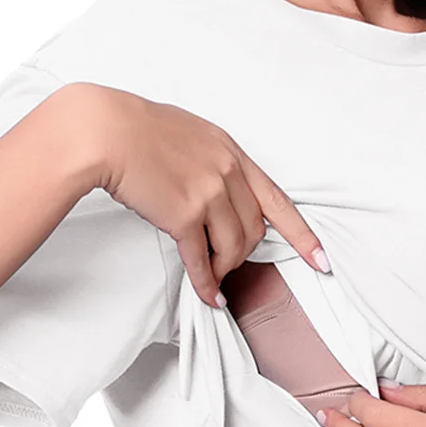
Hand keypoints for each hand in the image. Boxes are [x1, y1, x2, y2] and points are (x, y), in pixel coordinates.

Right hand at [73, 83, 330, 307]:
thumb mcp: (190, 135)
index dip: (302, 235)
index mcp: (232, 152)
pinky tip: (209, 296)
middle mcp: (227, 172)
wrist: (104, 131)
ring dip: (224, 268)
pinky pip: (202, 261)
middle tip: (226, 262)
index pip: (278, 200)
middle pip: (255, 231)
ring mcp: (209, 194)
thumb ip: (211, 163)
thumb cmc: (137, 131)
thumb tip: (217, 191)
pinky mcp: (184, 216)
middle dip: (244, 253)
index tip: (320, 259)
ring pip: (234, 249)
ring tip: (211, 273)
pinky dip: (207, 284)